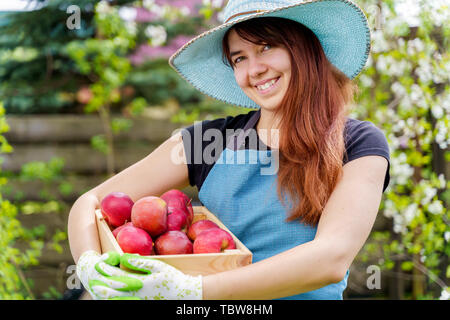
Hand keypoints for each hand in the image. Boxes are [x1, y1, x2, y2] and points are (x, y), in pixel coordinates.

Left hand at [86, 252, 202, 299]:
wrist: (184, 295)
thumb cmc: (173, 279)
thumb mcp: (159, 267)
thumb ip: (140, 263)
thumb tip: (124, 258)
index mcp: (140, 282)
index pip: (118, 276)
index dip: (107, 269)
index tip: (99, 263)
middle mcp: (137, 294)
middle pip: (114, 290)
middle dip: (103, 284)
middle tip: (93, 281)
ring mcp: (139, 302)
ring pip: (118, 299)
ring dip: (107, 295)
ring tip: (98, 292)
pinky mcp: (142, 305)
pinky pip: (126, 304)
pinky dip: (117, 301)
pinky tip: (114, 298)